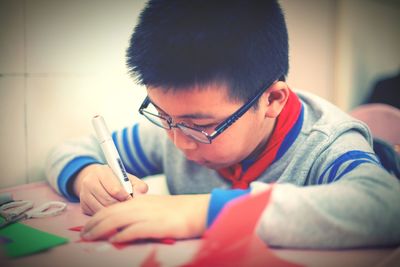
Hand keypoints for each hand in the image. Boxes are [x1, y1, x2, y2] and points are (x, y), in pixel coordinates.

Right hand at [73, 164, 147, 214]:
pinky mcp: (82, 206)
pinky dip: (106, 216)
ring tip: (121, 211)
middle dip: (120, 206)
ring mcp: (84, 194)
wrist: (97, 180)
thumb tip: (140, 194)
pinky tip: (112, 213)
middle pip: (108, 201)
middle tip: (128, 208)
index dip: (125, 197)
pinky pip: (96, 215)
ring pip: (101, 210)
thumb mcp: (128, 179)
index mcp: (102, 172)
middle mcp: (89, 181)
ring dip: (114, 213)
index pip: (115, 189)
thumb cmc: (117, 181)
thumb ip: (138, 185)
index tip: (131, 200)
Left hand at [81, 194, 209, 242]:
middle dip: (93, 224)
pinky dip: (122, 235)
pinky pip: (134, 230)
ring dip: (101, 229)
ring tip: (90, 237)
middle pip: (110, 212)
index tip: (87, 226)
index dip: (97, 216)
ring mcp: (147, 215)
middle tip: (83, 234)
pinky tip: (114, 240)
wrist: (198, 210)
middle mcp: (140, 206)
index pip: (112, 206)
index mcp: (139, 200)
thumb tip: (127, 210)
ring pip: (117, 220)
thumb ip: (141, 207)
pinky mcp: (156, 226)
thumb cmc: (178, 210)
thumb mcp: (156, 205)